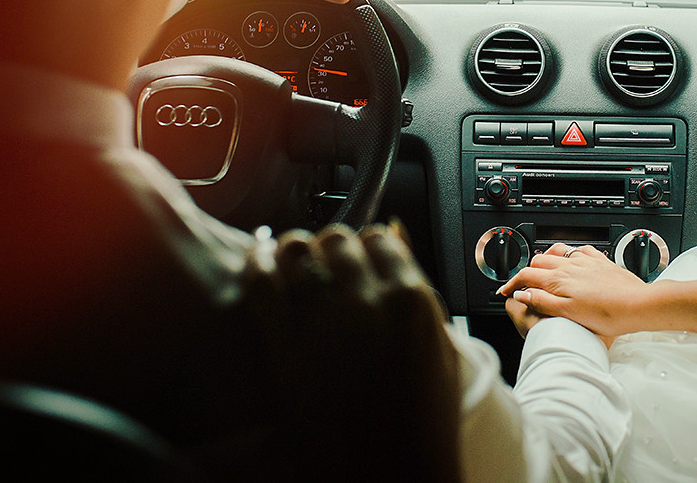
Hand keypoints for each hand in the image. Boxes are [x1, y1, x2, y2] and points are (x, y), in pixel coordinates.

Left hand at [242, 220, 461, 480]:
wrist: (390, 470)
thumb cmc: (421, 420)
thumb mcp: (439, 347)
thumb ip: (416, 290)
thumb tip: (395, 237)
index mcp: (411, 298)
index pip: (379, 240)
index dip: (365, 247)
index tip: (357, 258)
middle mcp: (367, 299)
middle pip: (337, 239)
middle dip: (330, 248)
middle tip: (324, 266)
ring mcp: (323, 318)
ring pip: (298, 249)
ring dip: (294, 251)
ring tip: (290, 262)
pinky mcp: (284, 342)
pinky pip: (261, 280)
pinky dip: (256, 263)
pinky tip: (257, 261)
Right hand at [497, 243, 648, 338]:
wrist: (638, 304)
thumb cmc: (608, 314)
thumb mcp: (569, 314)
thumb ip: (543, 302)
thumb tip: (522, 295)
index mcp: (559, 280)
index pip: (526, 276)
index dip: (512, 284)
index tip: (507, 291)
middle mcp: (570, 265)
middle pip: (538, 261)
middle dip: (527, 272)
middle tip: (524, 285)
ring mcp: (586, 261)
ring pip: (557, 252)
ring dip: (546, 259)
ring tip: (544, 270)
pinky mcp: (601, 261)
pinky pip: (579, 250)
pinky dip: (569, 254)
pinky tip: (573, 261)